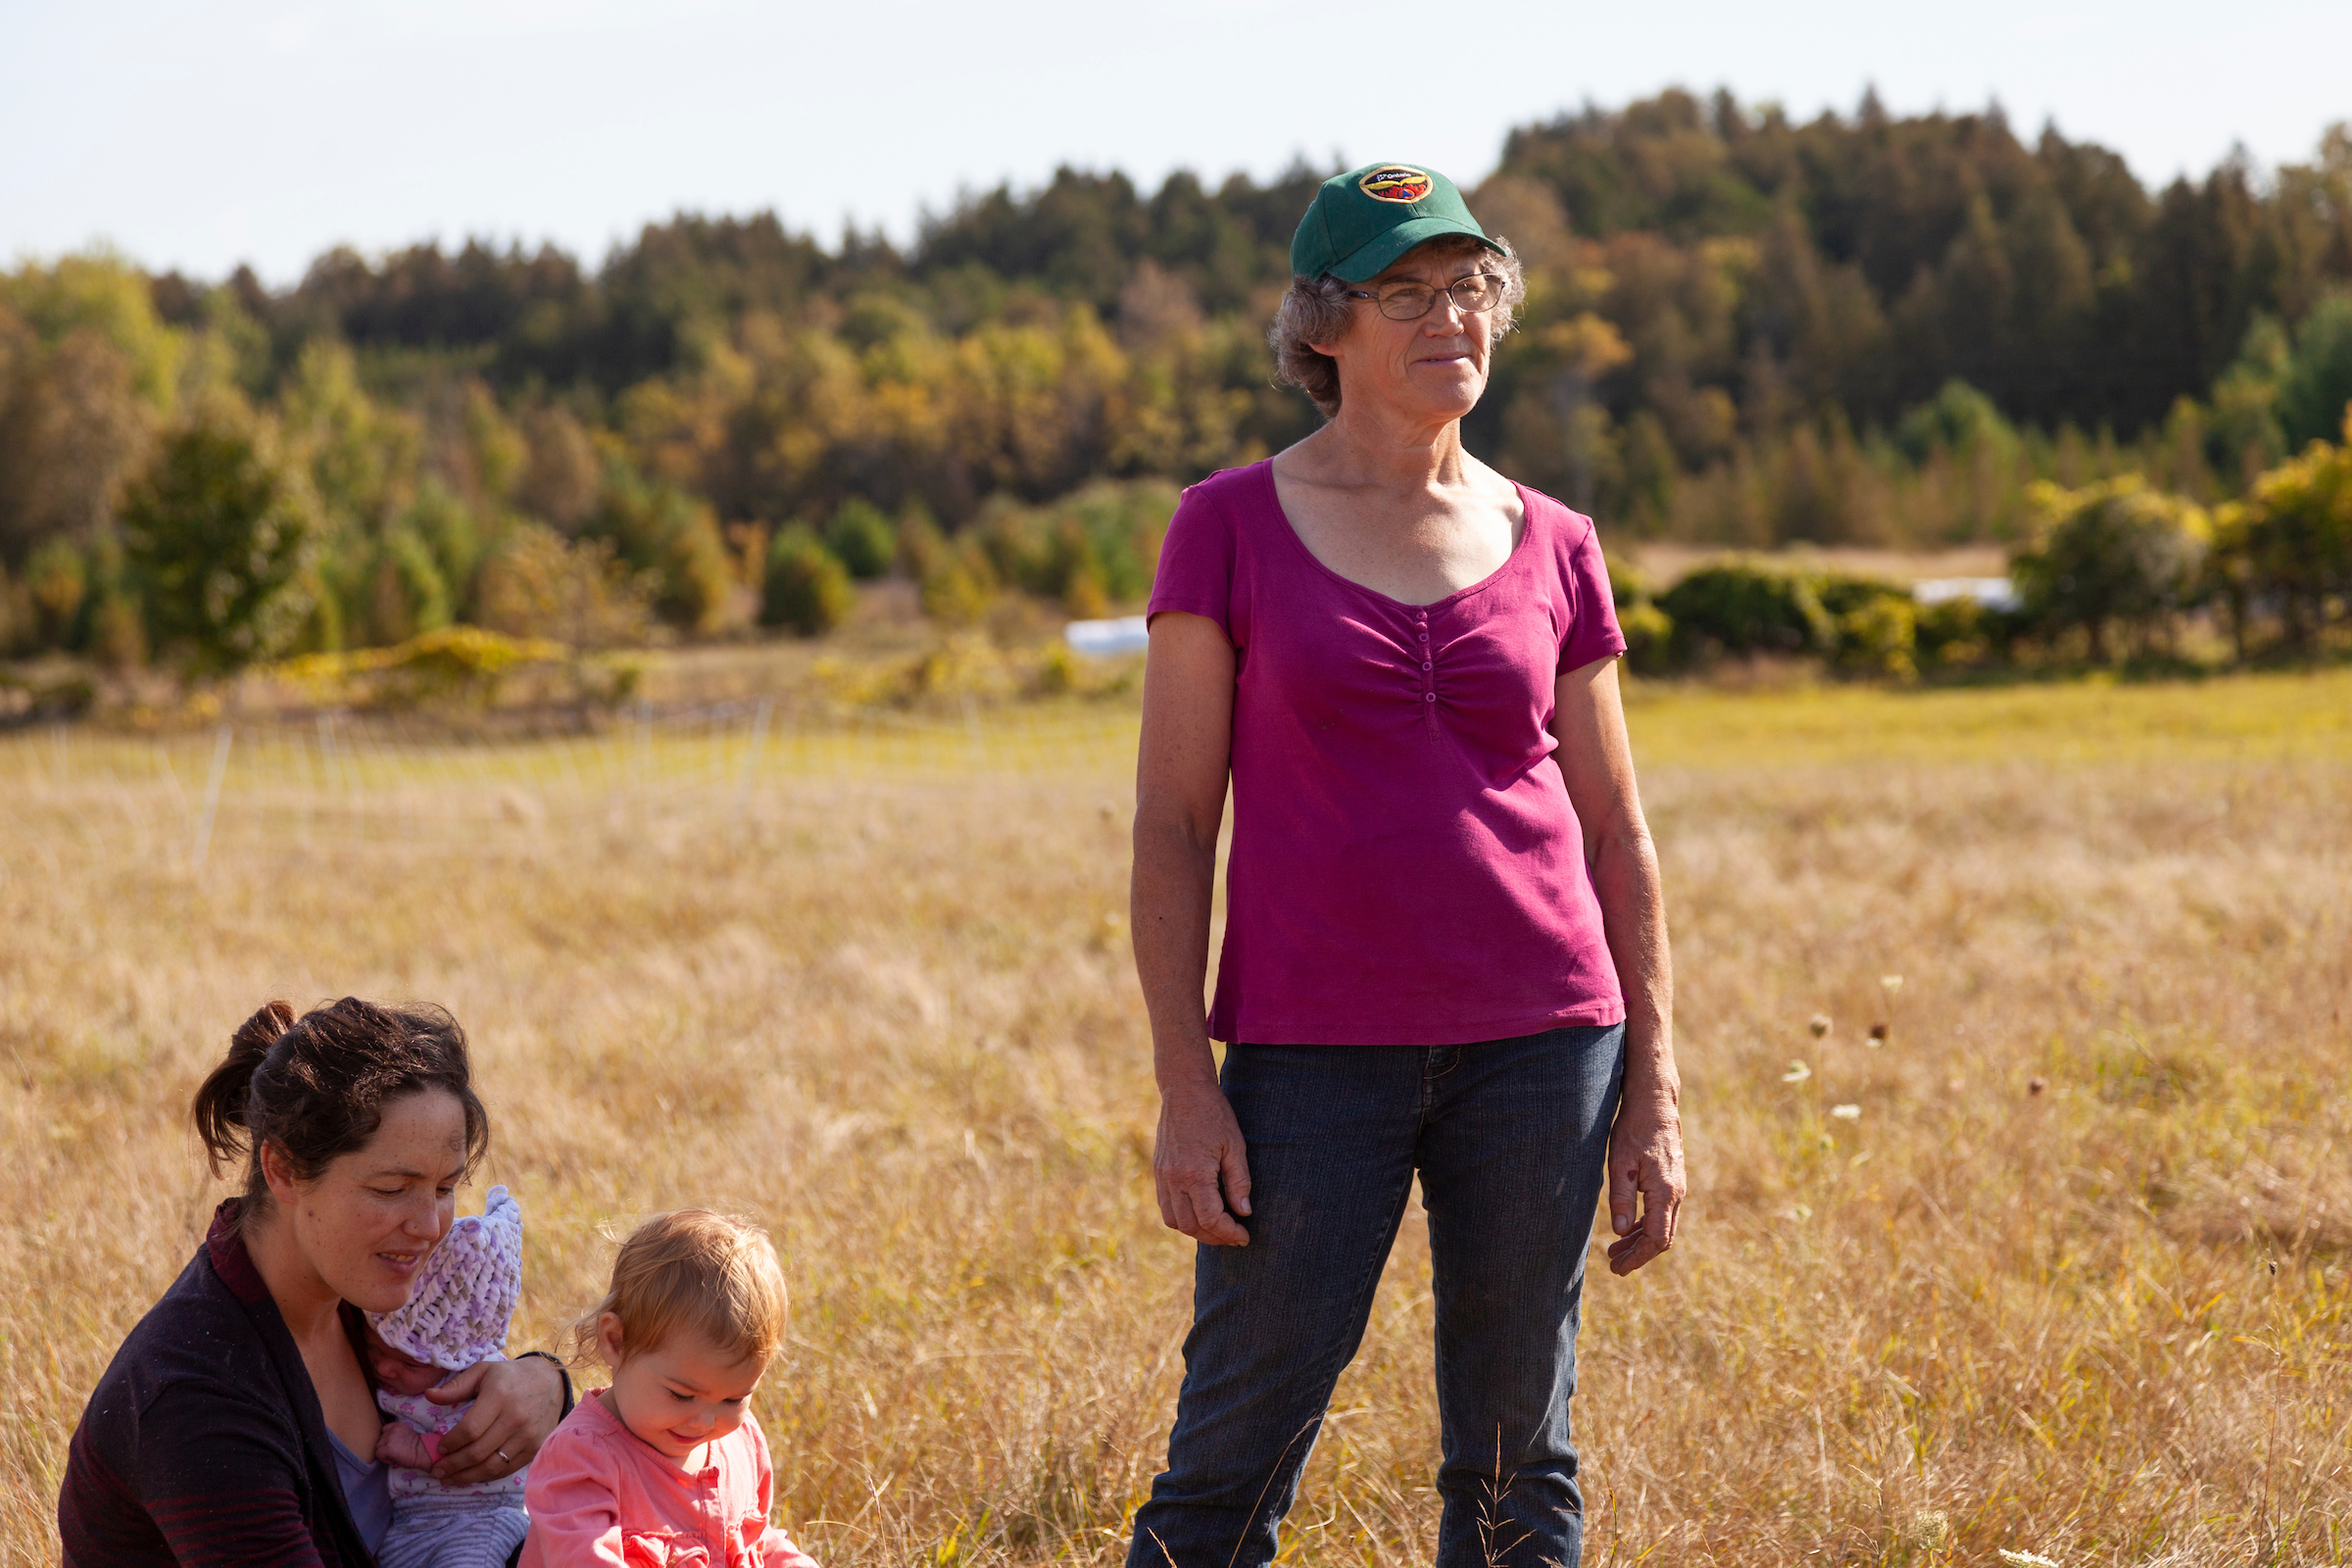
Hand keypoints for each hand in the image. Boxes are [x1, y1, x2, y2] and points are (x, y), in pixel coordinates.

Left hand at [375, 1422, 438, 1470]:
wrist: (422, 1453)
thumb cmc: (417, 1447)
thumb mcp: (406, 1434)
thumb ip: (396, 1434)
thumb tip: (387, 1442)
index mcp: (398, 1425)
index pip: (385, 1429)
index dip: (387, 1438)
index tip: (393, 1444)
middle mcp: (392, 1429)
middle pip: (380, 1438)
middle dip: (385, 1445)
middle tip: (394, 1451)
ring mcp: (389, 1438)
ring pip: (378, 1446)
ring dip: (384, 1451)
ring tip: (393, 1455)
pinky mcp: (387, 1447)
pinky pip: (378, 1453)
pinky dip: (383, 1457)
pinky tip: (391, 1459)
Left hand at [427, 1356, 563, 1483]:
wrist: (550, 1382)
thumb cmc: (510, 1377)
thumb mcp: (483, 1372)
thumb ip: (456, 1386)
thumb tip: (429, 1396)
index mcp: (499, 1396)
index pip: (469, 1429)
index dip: (450, 1443)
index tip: (438, 1448)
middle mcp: (516, 1417)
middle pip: (478, 1452)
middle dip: (453, 1465)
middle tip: (437, 1470)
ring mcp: (528, 1435)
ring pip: (491, 1466)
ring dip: (467, 1476)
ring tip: (450, 1478)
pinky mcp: (535, 1447)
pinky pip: (507, 1469)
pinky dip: (487, 1475)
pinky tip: (472, 1475)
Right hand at [1154, 1076, 1251, 1245]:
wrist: (1184, 1090)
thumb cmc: (1214, 1114)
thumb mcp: (1235, 1146)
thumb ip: (1239, 1182)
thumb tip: (1244, 1212)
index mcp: (1194, 1173)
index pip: (1211, 1219)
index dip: (1229, 1233)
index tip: (1244, 1236)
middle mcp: (1173, 1179)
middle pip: (1191, 1226)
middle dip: (1215, 1237)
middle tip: (1235, 1236)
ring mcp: (1162, 1176)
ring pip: (1174, 1221)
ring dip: (1196, 1231)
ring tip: (1218, 1228)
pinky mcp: (1158, 1171)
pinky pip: (1165, 1207)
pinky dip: (1182, 1218)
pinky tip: (1199, 1213)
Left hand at [1604, 1087, 1684, 1275]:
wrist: (1655, 1103)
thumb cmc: (1635, 1129)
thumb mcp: (1620, 1162)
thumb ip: (1621, 1198)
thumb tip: (1620, 1232)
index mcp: (1665, 1193)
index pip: (1656, 1239)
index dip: (1637, 1257)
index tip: (1618, 1268)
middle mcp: (1676, 1194)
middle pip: (1662, 1238)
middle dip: (1638, 1255)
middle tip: (1613, 1265)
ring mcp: (1677, 1188)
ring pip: (1663, 1226)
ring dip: (1641, 1241)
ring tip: (1615, 1251)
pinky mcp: (1672, 1182)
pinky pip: (1662, 1213)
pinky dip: (1646, 1225)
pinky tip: (1629, 1228)